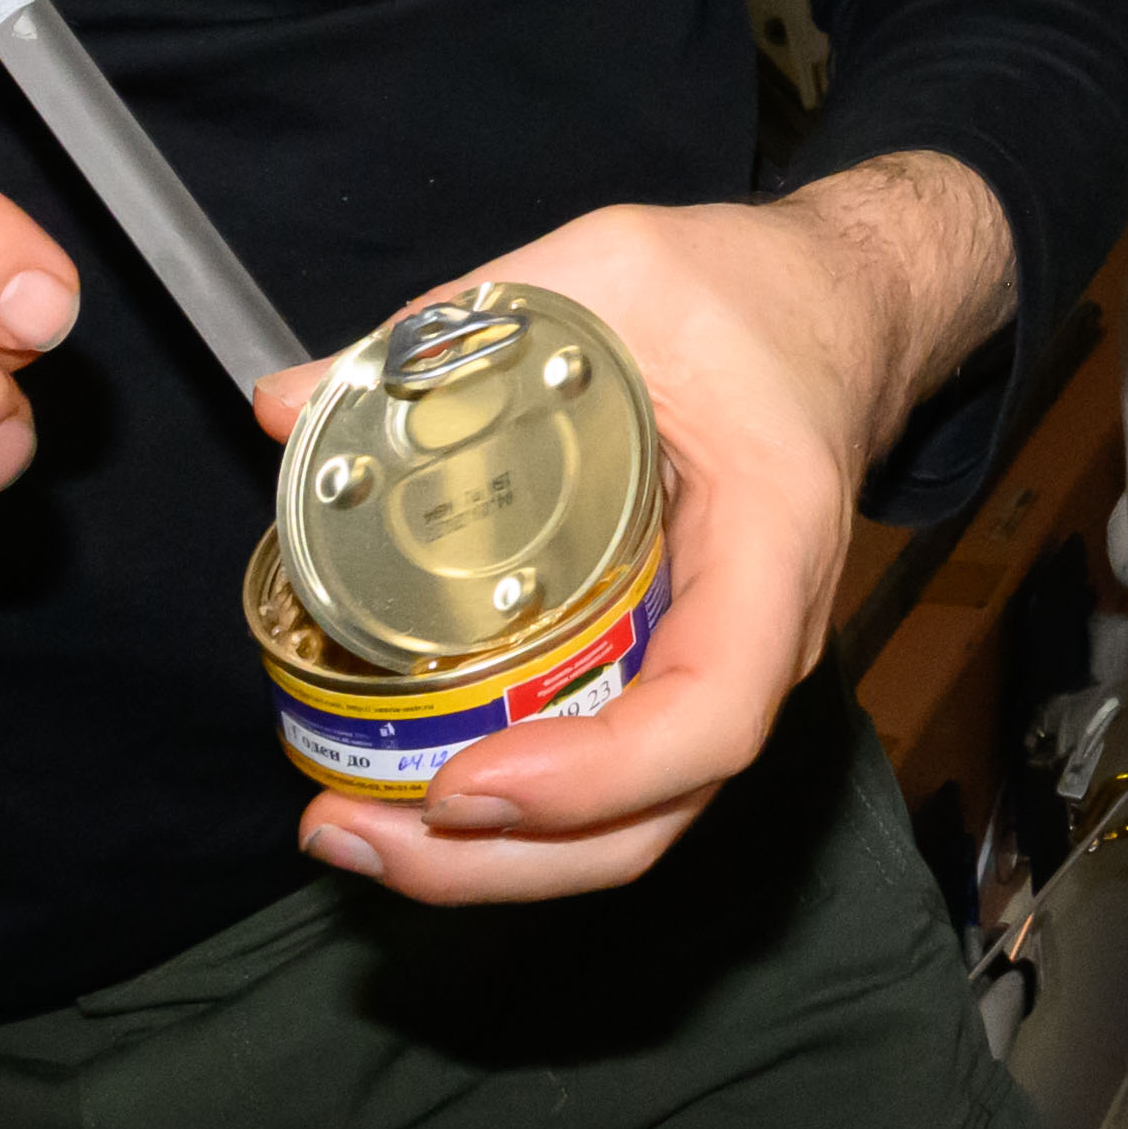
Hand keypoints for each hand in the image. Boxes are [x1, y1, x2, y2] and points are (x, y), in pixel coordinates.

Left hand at [289, 159, 1015, 909]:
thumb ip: (458, 321)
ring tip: (355, 832)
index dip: (590, 776)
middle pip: (654, 816)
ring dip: (493, 860)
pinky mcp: (678, 674)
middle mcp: (762, 640)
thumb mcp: (613, 268)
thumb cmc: (753, 297)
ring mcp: (724, 672)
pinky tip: (407, 798)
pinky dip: (514, 819)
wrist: (839, 313)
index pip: (709, 713)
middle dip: (500, 859)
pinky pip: (610, 784)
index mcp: (770, 542)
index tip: (466, 781)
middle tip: (352, 830)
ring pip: (630, 825)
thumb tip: (288, 403)